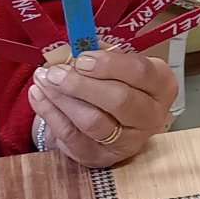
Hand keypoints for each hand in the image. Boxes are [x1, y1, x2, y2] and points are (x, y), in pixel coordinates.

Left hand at [29, 41, 178, 167]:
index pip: (140, 73)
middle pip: (119, 100)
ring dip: (62, 98)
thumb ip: (103, 52)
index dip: (109, 64)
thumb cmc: (116, 83)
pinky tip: (38, 94)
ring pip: (93, 121)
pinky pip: (71, 136)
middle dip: (82, 84)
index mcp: (161, 86)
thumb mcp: (118, 64)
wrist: (111, 123)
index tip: (81, 58)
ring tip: (43, 79)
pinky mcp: (100, 157)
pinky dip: (50, 113)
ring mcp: (127, 142)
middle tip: (56, 72)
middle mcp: (151, 117)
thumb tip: (78, 41)